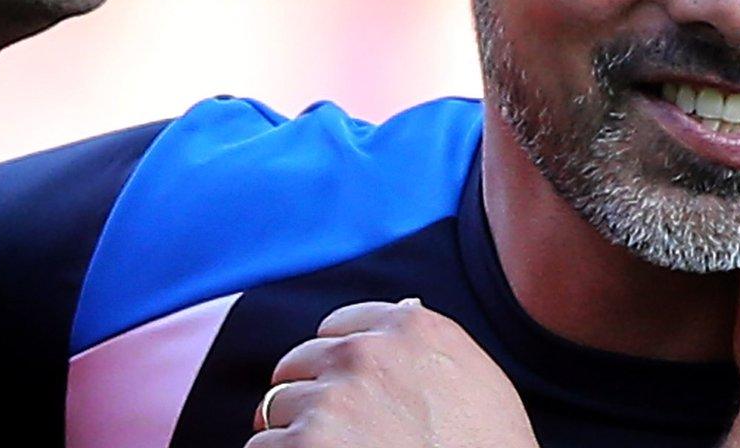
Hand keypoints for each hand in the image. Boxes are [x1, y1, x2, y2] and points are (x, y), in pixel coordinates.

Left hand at [246, 298, 536, 446]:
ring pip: (277, 406)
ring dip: (294, 434)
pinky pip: (263, 447)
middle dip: (310, 397)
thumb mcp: (475, 380)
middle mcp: (367, 353)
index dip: (337, 367)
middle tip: (336, 437)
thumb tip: (403, 306)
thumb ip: (428, 344)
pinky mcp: (305, 443)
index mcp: (411, 330)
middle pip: (301, 362)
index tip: (347, 396)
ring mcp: (333, 398)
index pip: (337, 329)